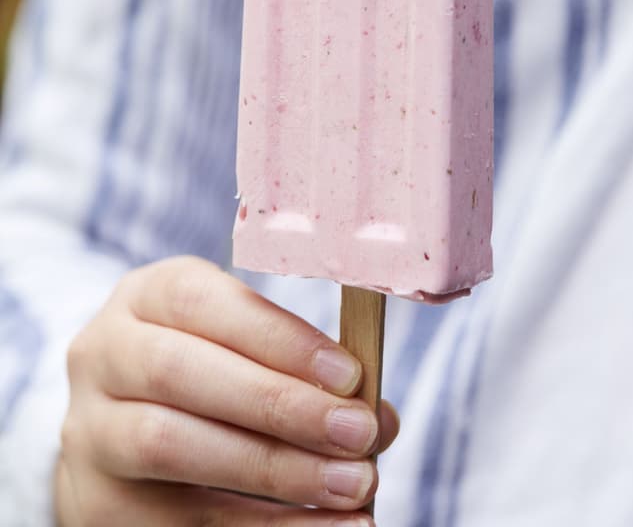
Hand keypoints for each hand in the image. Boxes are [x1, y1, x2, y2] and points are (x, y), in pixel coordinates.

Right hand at [55, 256, 399, 525]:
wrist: (126, 422)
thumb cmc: (208, 367)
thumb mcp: (243, 344)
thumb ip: (303, 370)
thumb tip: (376, 418)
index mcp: (145, 297)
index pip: (201, 302)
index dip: (277, 336)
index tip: (349, 374)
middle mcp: (103, 353)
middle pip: (179, 372)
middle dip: (278, 404)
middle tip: (356, 433)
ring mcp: (89, 429)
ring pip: (169, 445)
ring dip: (272, 469)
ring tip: (350, 485)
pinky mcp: (94, 501)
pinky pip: (179, 519)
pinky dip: (261, 526)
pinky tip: (325, 526)